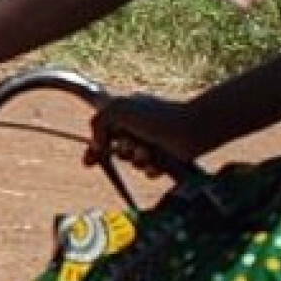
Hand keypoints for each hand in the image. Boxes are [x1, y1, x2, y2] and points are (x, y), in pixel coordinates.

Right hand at [88, 91, 207, 174]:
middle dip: (122, 151)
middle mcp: (140, 127)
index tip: (88, 163)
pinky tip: (158, 162)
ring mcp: (153, 142)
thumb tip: (97, 143)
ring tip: (149, 151)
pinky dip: (151, 168)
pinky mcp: (165, 157)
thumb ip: (99, 121)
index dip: (95, 148)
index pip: (104, 131)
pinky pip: (148, 171)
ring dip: (138, 159)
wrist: (191, 129)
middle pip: (118, 150)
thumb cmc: (156, 117)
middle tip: (132, 145)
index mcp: (128, 112)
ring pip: (133, 162)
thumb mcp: (120, 109)